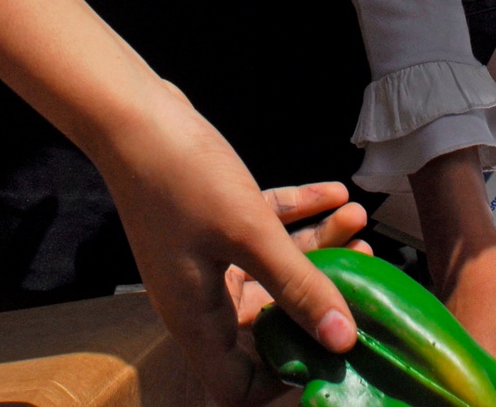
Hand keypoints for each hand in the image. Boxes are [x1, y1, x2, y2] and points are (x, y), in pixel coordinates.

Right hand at [98, 85, 357, 406]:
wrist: (132, 114)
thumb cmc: (181, 178)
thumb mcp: (249, 233)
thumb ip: (298, 286)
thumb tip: (343, 340)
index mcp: (196, 318)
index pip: (241, 383)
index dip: (286, 379)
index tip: (331, 355)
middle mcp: (198, 294)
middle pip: (268, 317)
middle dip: (318, 297)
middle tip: (363, 274)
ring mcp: (202, 254)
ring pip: (270, 265)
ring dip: (316, 244)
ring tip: (358, 219)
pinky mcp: (208, 218)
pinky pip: (260, 227)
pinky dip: (296, 213)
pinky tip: (332, 192)